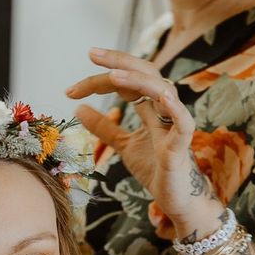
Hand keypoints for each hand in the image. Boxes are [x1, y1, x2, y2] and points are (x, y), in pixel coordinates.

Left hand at [67, 48, 223, 238]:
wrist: (176, 200)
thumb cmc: (155, 168)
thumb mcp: (122, 144)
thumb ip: (104, 127)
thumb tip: (78, 109)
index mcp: (150, 106)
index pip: (125, 81)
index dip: (99, 79)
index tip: (71, 90)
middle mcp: (164, 108)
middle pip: (145, 73)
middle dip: (119, 60)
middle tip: (91, 54)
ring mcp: (174, 124)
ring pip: (162, 90)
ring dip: (138, 80)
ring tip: (112, 76)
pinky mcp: (181, 145)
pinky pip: (184, 122)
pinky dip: (174, 108)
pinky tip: (162, 96)